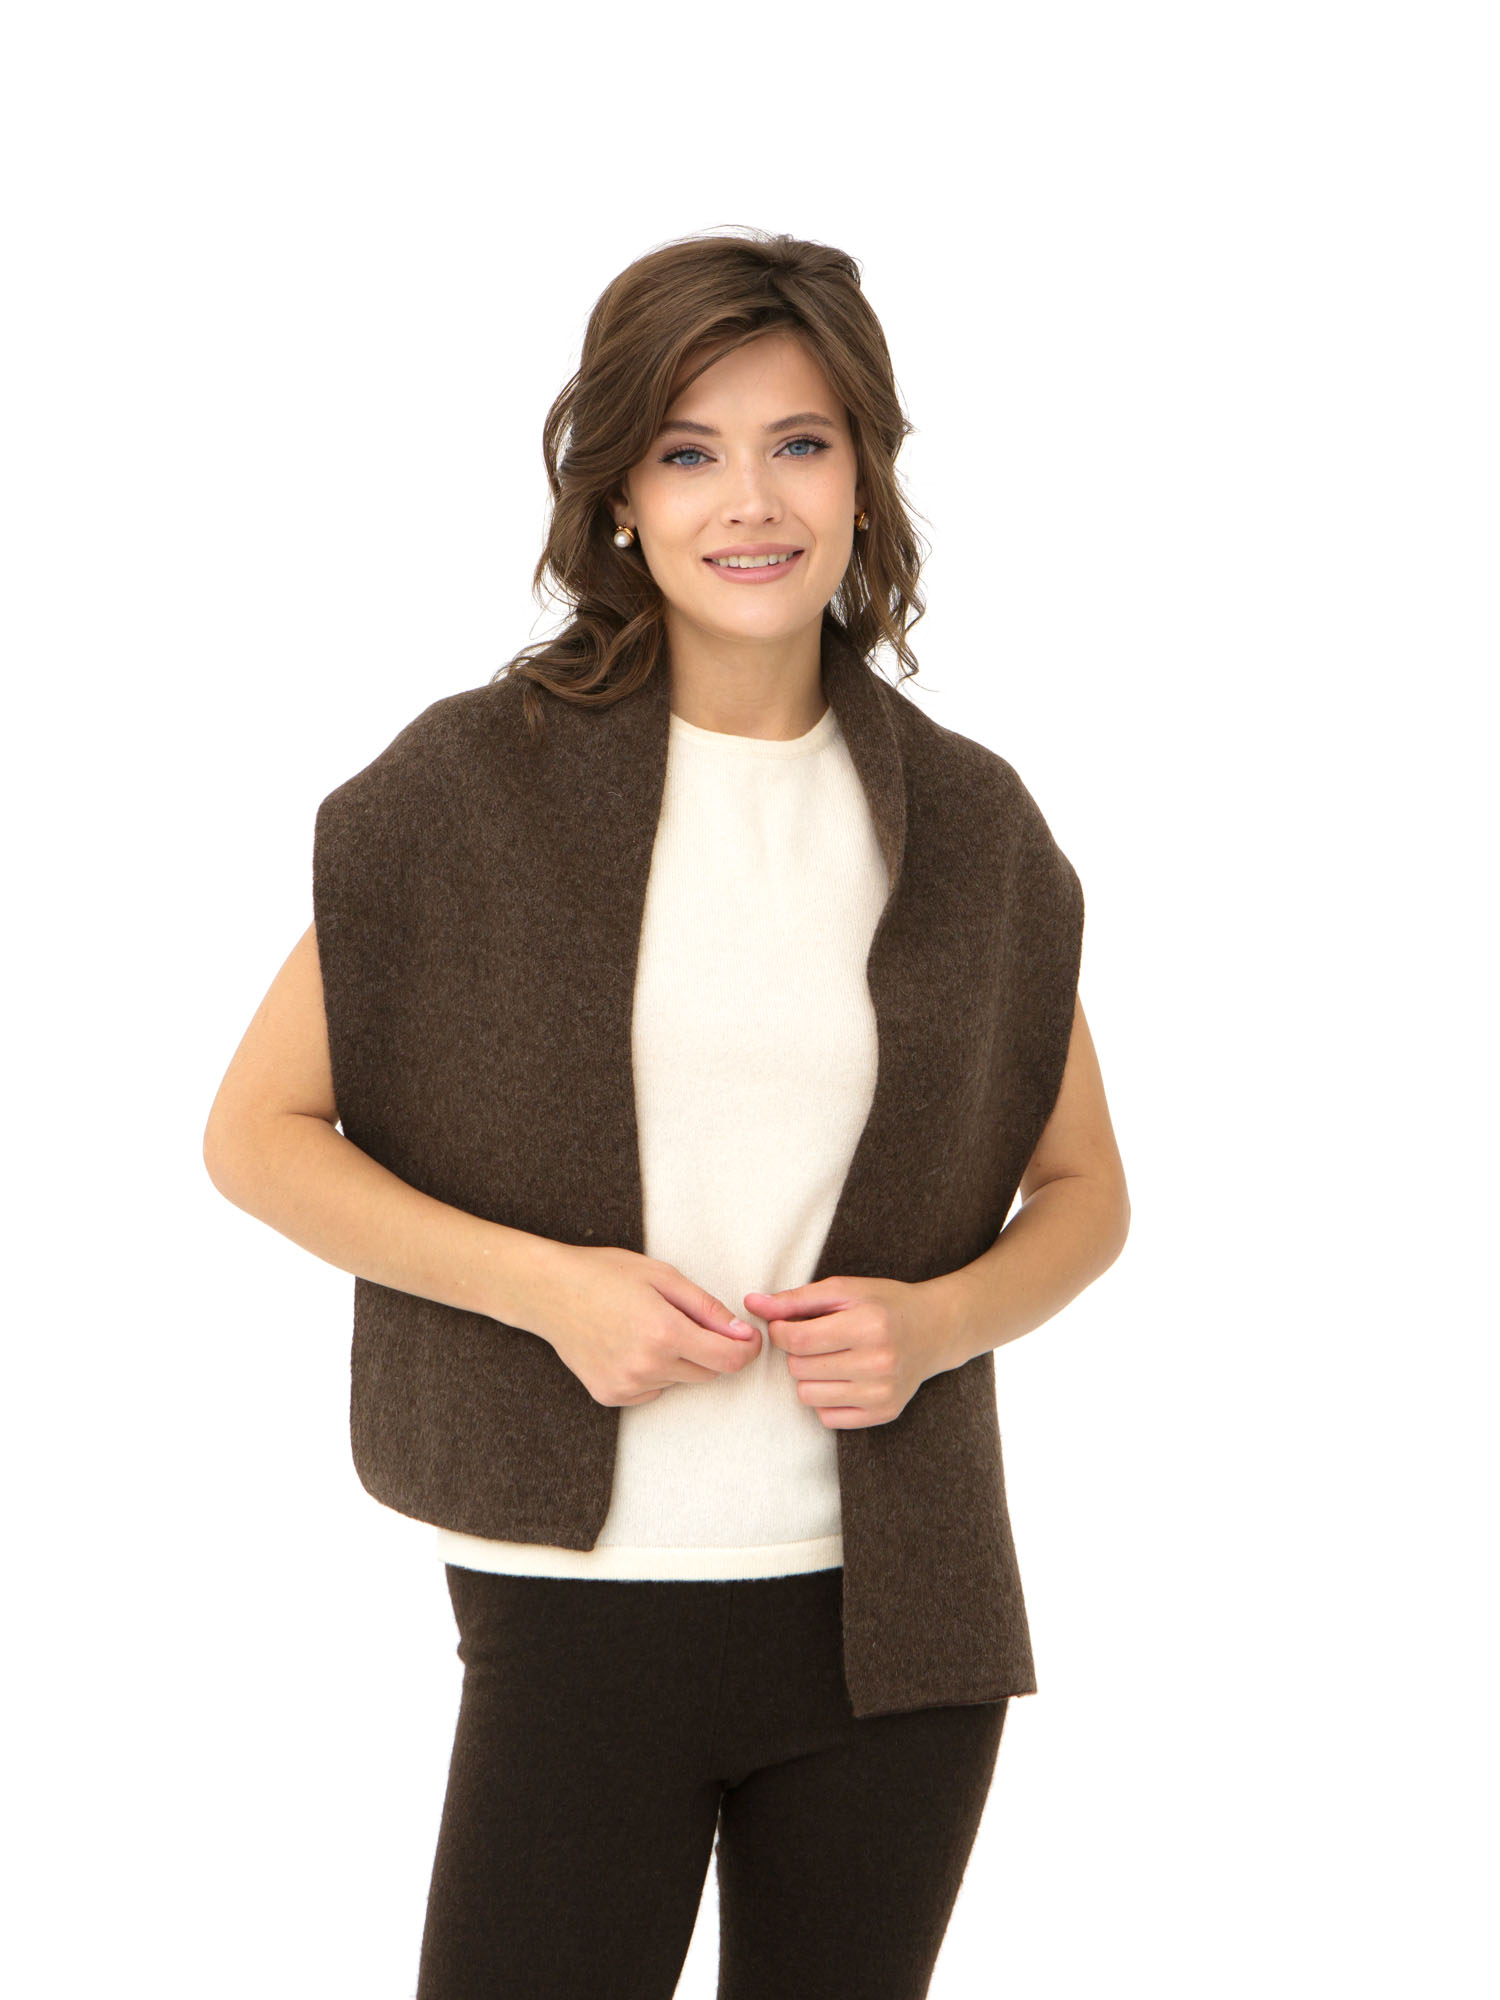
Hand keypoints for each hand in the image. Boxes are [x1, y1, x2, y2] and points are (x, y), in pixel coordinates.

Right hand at [520, 1241, 761, 1407]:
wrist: (548, 1292)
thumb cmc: (605, 1274)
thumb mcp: (662, 1275)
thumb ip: (707, 1307)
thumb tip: (741, 1332)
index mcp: (665, 1332)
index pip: (729, 1359)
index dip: (748, 1349)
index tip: (748, 1338)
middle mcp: (647, 1366)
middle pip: (708, 1373)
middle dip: (710, 1349)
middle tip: (685, 1319)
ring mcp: (627, 1385)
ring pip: (680, 1381)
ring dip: (678, 1360)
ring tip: (647, 1327)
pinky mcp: (611, 1396)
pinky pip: (653, 1391)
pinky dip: (653, 1373)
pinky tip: (629, 1345)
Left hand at [742, 1276, 956, 1429]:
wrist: (934, 1329)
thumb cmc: (885, 1304)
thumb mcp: (844, 1289)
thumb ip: (795, 1299)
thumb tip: (751, 1303)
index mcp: (869, 1325)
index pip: (796, 1339)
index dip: (780, 1331)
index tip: (787, 1324)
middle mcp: (878, 1362)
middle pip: (799, 1369)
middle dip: (797, 1352)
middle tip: (818, 1339)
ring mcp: (882, 1393)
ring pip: (808, 1396)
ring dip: (809, 1377)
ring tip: (830, 1358)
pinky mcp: (884, 1413)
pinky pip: (827, 1417)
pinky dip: (826, 1399)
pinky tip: (844, 1378)